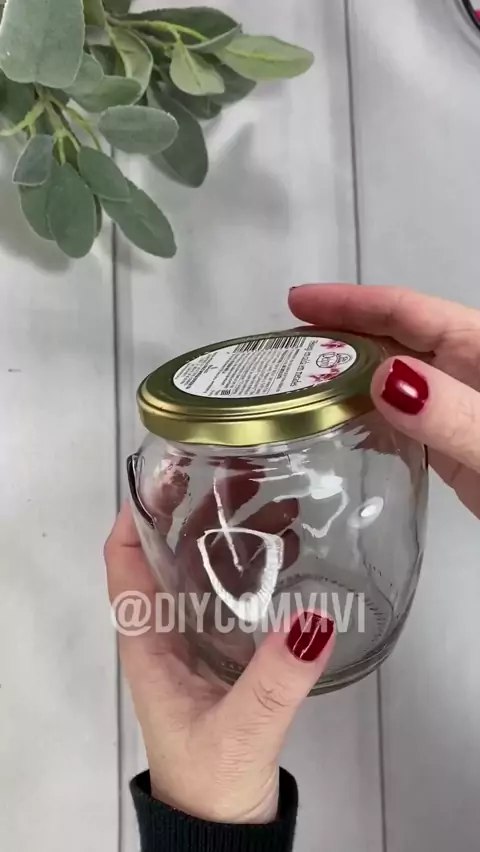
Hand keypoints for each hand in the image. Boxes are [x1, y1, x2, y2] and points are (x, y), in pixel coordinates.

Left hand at [105, 503, 334, 824]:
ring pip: (209, 567)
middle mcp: (168, 630)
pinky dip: (260, 564)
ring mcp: (198, 638)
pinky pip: (238, 593)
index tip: (172, 471)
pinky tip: (291, 550)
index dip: (138, 511)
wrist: (224, 830)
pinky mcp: (228, 651)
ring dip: (237, 531)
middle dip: (201, 507)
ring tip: (280, 501)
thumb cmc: (211, 779)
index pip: (126, 560)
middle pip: (173, 550)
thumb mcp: (241, 728)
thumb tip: (313, 622)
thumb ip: (273, 681)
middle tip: (242, 470)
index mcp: (149, 640)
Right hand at [290, 284, 479, 517]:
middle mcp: (471, 376)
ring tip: (291, 389)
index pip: (410, 312)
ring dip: (348, 381)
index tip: (296, 303)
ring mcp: (464, 415)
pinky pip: (406, 426)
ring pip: (397, 385)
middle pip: (396, 342)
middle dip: (339, 339)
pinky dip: (370, 422)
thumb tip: (387, 378)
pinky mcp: (461, 452)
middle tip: (277, 356)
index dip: (352, 302)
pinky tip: (339, 432)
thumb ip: (460, 416)